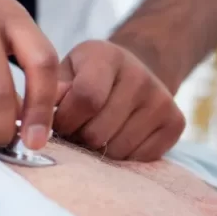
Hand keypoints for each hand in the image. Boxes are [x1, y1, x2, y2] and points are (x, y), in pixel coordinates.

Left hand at [53, 40, 185, 160]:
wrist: (136, 72)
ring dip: (99, 151)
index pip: (86, 98)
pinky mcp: (176, 122)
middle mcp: (140, 75)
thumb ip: (52, 91)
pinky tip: (120, 138)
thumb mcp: (67, 72)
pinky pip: (140, 159)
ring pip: (117, 150)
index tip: (58, 122)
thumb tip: (40, 115)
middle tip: (78, 130)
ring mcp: (162, 100)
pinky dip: (124, 158)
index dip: (65, 120)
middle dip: (79, 139)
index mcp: (107, 56)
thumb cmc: (91, 77)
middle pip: (98, 131)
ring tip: (97, 135)